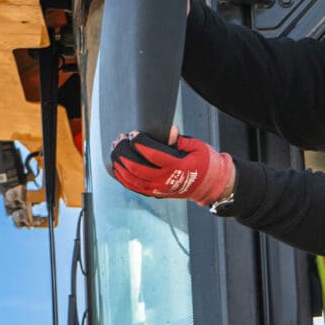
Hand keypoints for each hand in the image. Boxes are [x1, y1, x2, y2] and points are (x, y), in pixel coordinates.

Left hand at [111, 127, 234, 205]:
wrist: (209, 184)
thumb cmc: (204, 162)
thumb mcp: (196, 147)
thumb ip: (180, 140)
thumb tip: (170, 130)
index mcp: (177, 167)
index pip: (152, 155)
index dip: (139, 143)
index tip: (132, 133)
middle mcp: (165, 180)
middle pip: (136, 168)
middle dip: (124, 152)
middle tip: (120, 139)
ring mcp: (159, 189)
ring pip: (131, 179)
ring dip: (119, 164)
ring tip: (115, 149)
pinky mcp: (155, 193)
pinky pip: (134, 187)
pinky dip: (122, 177)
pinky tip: (117, 166)